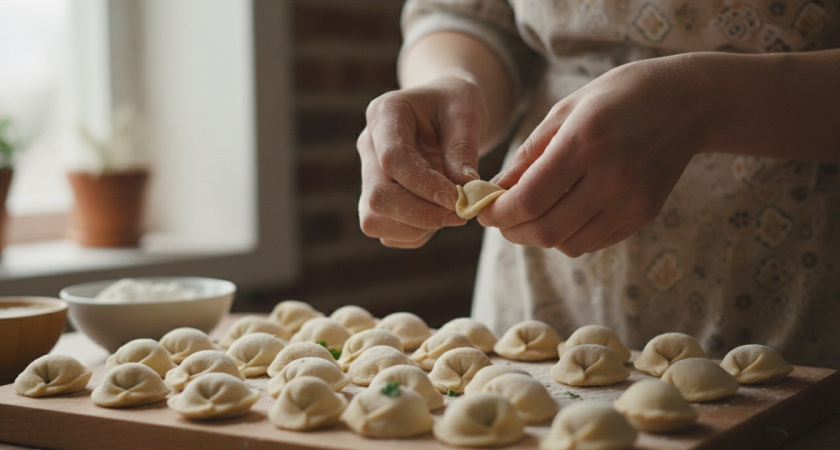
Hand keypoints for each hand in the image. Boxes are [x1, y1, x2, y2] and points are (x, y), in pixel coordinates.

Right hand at [358, 77, 485, 247]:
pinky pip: (388, 233)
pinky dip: (417, 233)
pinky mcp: (375, 200)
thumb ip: (463, 148)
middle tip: (461, 214)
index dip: (424, 185)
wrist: (443, 110)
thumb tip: (466, 191)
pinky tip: (438, 214)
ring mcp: (367, 176)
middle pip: (377, 196)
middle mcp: (368, 146)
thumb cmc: (455, 105)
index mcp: (385, 114)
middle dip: (421, 214)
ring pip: (375, 220)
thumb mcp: (466, 111)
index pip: (393, 158)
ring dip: (419, 226)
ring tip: (452, 211)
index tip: (457, 198)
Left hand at [478, 54, 711, 255]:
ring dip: (539, 237)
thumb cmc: (616, 98)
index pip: (529, 200)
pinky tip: (562, 215)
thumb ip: (528, 154)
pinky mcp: (644, 214)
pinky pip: (593, 242)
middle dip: (513, 231)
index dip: (498, 214)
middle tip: (501, 220)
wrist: (686, 102)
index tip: (483, 211)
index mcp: (585, 144)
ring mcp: (631, 201)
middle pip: (546, 230)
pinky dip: (568, 236)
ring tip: (529, 216)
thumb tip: (496, 191)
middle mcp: (611, 178)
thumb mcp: (565, 111)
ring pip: (568, 244)